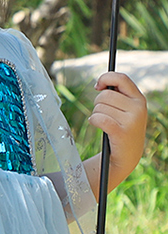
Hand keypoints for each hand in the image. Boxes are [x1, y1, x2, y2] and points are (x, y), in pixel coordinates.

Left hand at [85, 71, 146, 195]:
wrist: (127, 155)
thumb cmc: (123, 128)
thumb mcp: (127, 109)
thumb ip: (118, 95)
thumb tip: (99, 84)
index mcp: (139, 99)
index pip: (122, 78)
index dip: (106, 78)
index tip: (97, 86)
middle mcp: (138, 108)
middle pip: (105, 95)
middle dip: (97, 103)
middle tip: (102, 113)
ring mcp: (131, 120)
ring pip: (99, 107)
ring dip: (95, 114)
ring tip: (104, 123)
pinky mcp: (121, 132)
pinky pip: (99, 118)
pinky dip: (93, 121)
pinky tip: (96, 124)